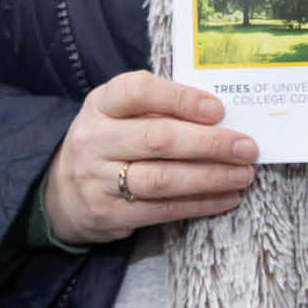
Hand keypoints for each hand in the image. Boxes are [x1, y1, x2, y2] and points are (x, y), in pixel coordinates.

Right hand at [38, 72, 256, 245]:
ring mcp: (98, 180)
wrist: (60, 192)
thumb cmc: (108, 143)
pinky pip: (162, 210)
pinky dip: (200, 204)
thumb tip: (221, 115)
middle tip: (246, 147)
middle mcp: (94, 140)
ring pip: (162, 179)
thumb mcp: (118, 114)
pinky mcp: (109, 215)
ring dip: (210, 177)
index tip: (218, 109)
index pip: (137, 91)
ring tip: (243, 174)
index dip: (180, 99)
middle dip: (209, 144)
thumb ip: (158, 108)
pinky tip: (226, 197)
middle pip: (158, 139)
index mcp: (100, 105)